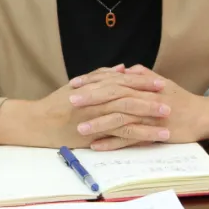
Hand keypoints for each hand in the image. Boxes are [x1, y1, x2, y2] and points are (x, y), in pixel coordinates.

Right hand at [29, 65, 171, 148]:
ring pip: (127, 116)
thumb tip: (122, 68)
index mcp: (95, 87)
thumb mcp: (79, 85)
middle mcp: (97, 100)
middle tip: (170, 101)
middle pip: (129, 97)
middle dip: (150, 99)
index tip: (161, 82)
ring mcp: (96, 117)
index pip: (124, 82)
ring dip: (149, 120)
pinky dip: (137, 137)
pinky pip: (120, 135)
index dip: (143, 82)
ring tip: (167, 123)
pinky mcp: (94, 135)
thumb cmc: (57, 103)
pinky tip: (152, 139)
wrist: (37, 122)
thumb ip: (101, 75)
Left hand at [71, 64, 208, 150]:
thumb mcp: (161, 83)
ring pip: (120, 118)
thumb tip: (124, 70)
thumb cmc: (180, 99)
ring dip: (99, 123)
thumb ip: (141, 75)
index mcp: (143, 85)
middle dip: (91, 98)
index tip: (74, 83)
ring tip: (79, 128)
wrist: (203, 116)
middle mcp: (144, 98)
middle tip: (70, 100)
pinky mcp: (154, 133)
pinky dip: (113, 143)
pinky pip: (130, 139)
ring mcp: (149, 117)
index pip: (114, 80)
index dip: (93, 82)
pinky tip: (97, 146)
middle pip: (114, 96)